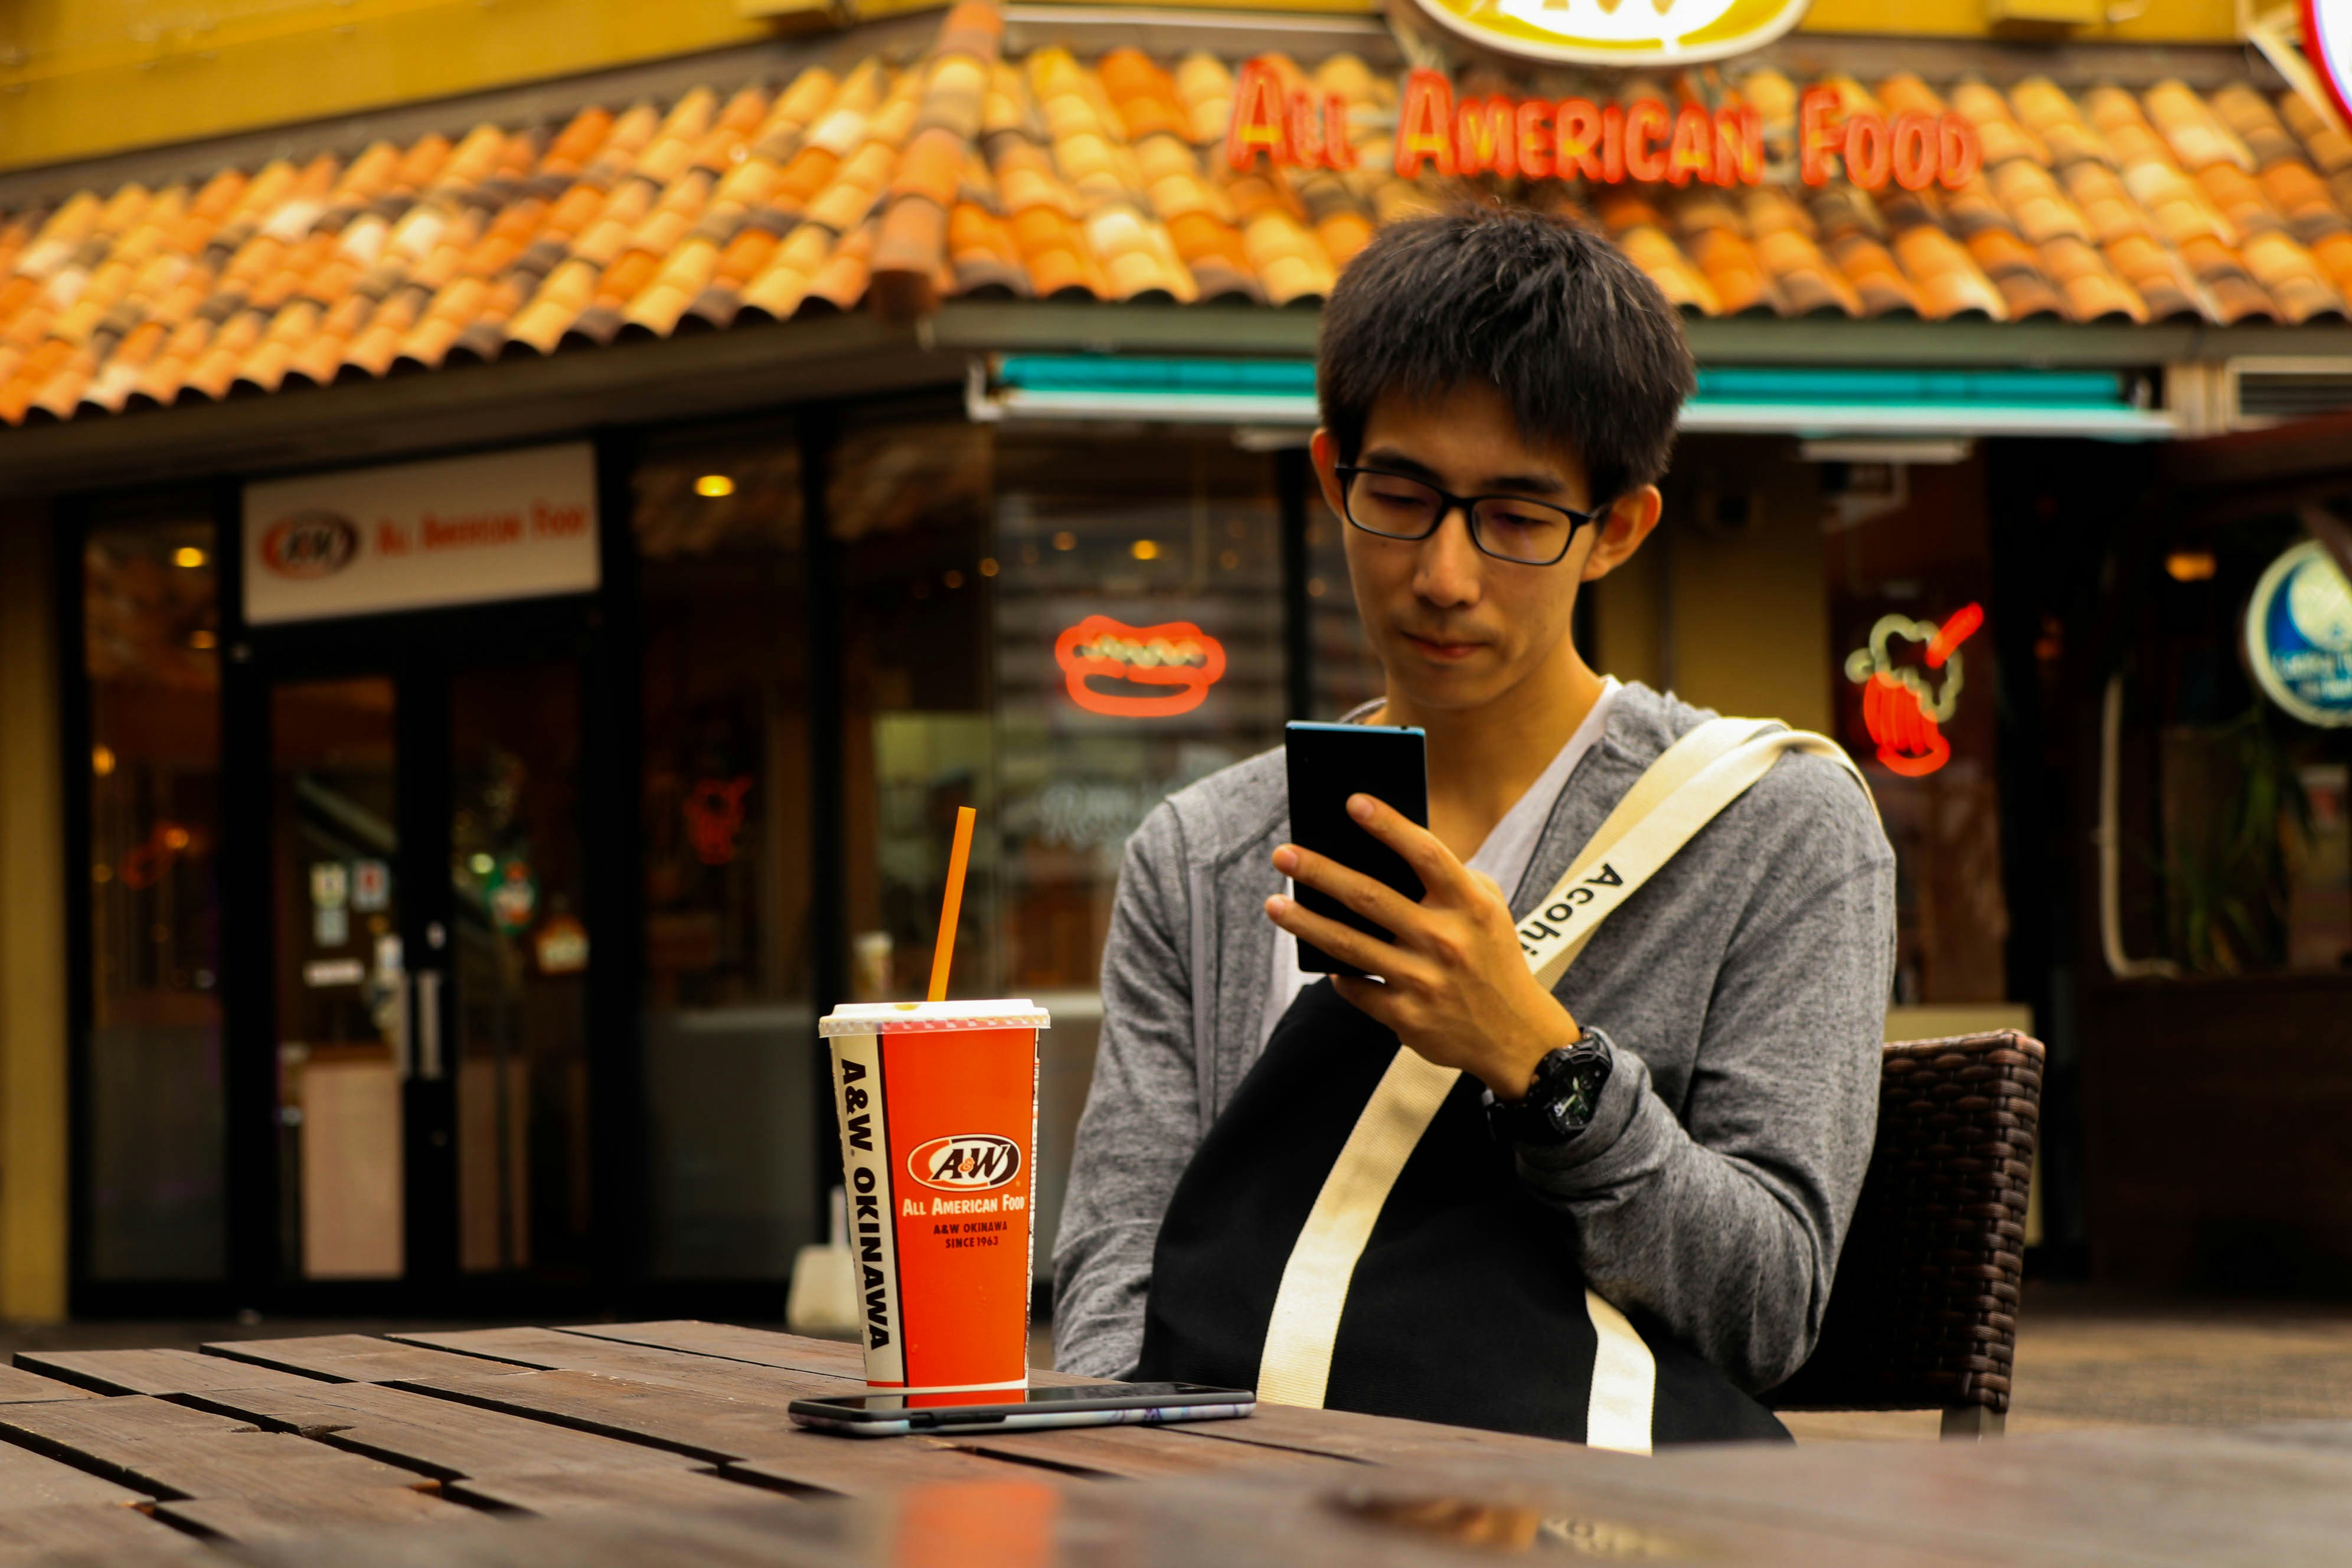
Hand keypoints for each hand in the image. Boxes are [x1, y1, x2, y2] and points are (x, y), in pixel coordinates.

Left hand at [1266, 794, 1579, 1098]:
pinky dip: (1338, 974)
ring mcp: (1425, 981)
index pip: (1426, 854)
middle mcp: (1446, 941)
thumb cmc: (1493, 957)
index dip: (1389, 825)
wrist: (1517, 1037)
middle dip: (1320, 873)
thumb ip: (1450, 878)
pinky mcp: (1407, 1017)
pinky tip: (1321, 958)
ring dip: (1306, 923)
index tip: (1352, 802)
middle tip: (1282, 854)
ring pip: (1349, 946)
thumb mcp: (1488, 910)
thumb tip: (1386, 852)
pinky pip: (1357, 988)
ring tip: (1274, 905)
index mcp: (1470, 906)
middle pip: (1370, 898)